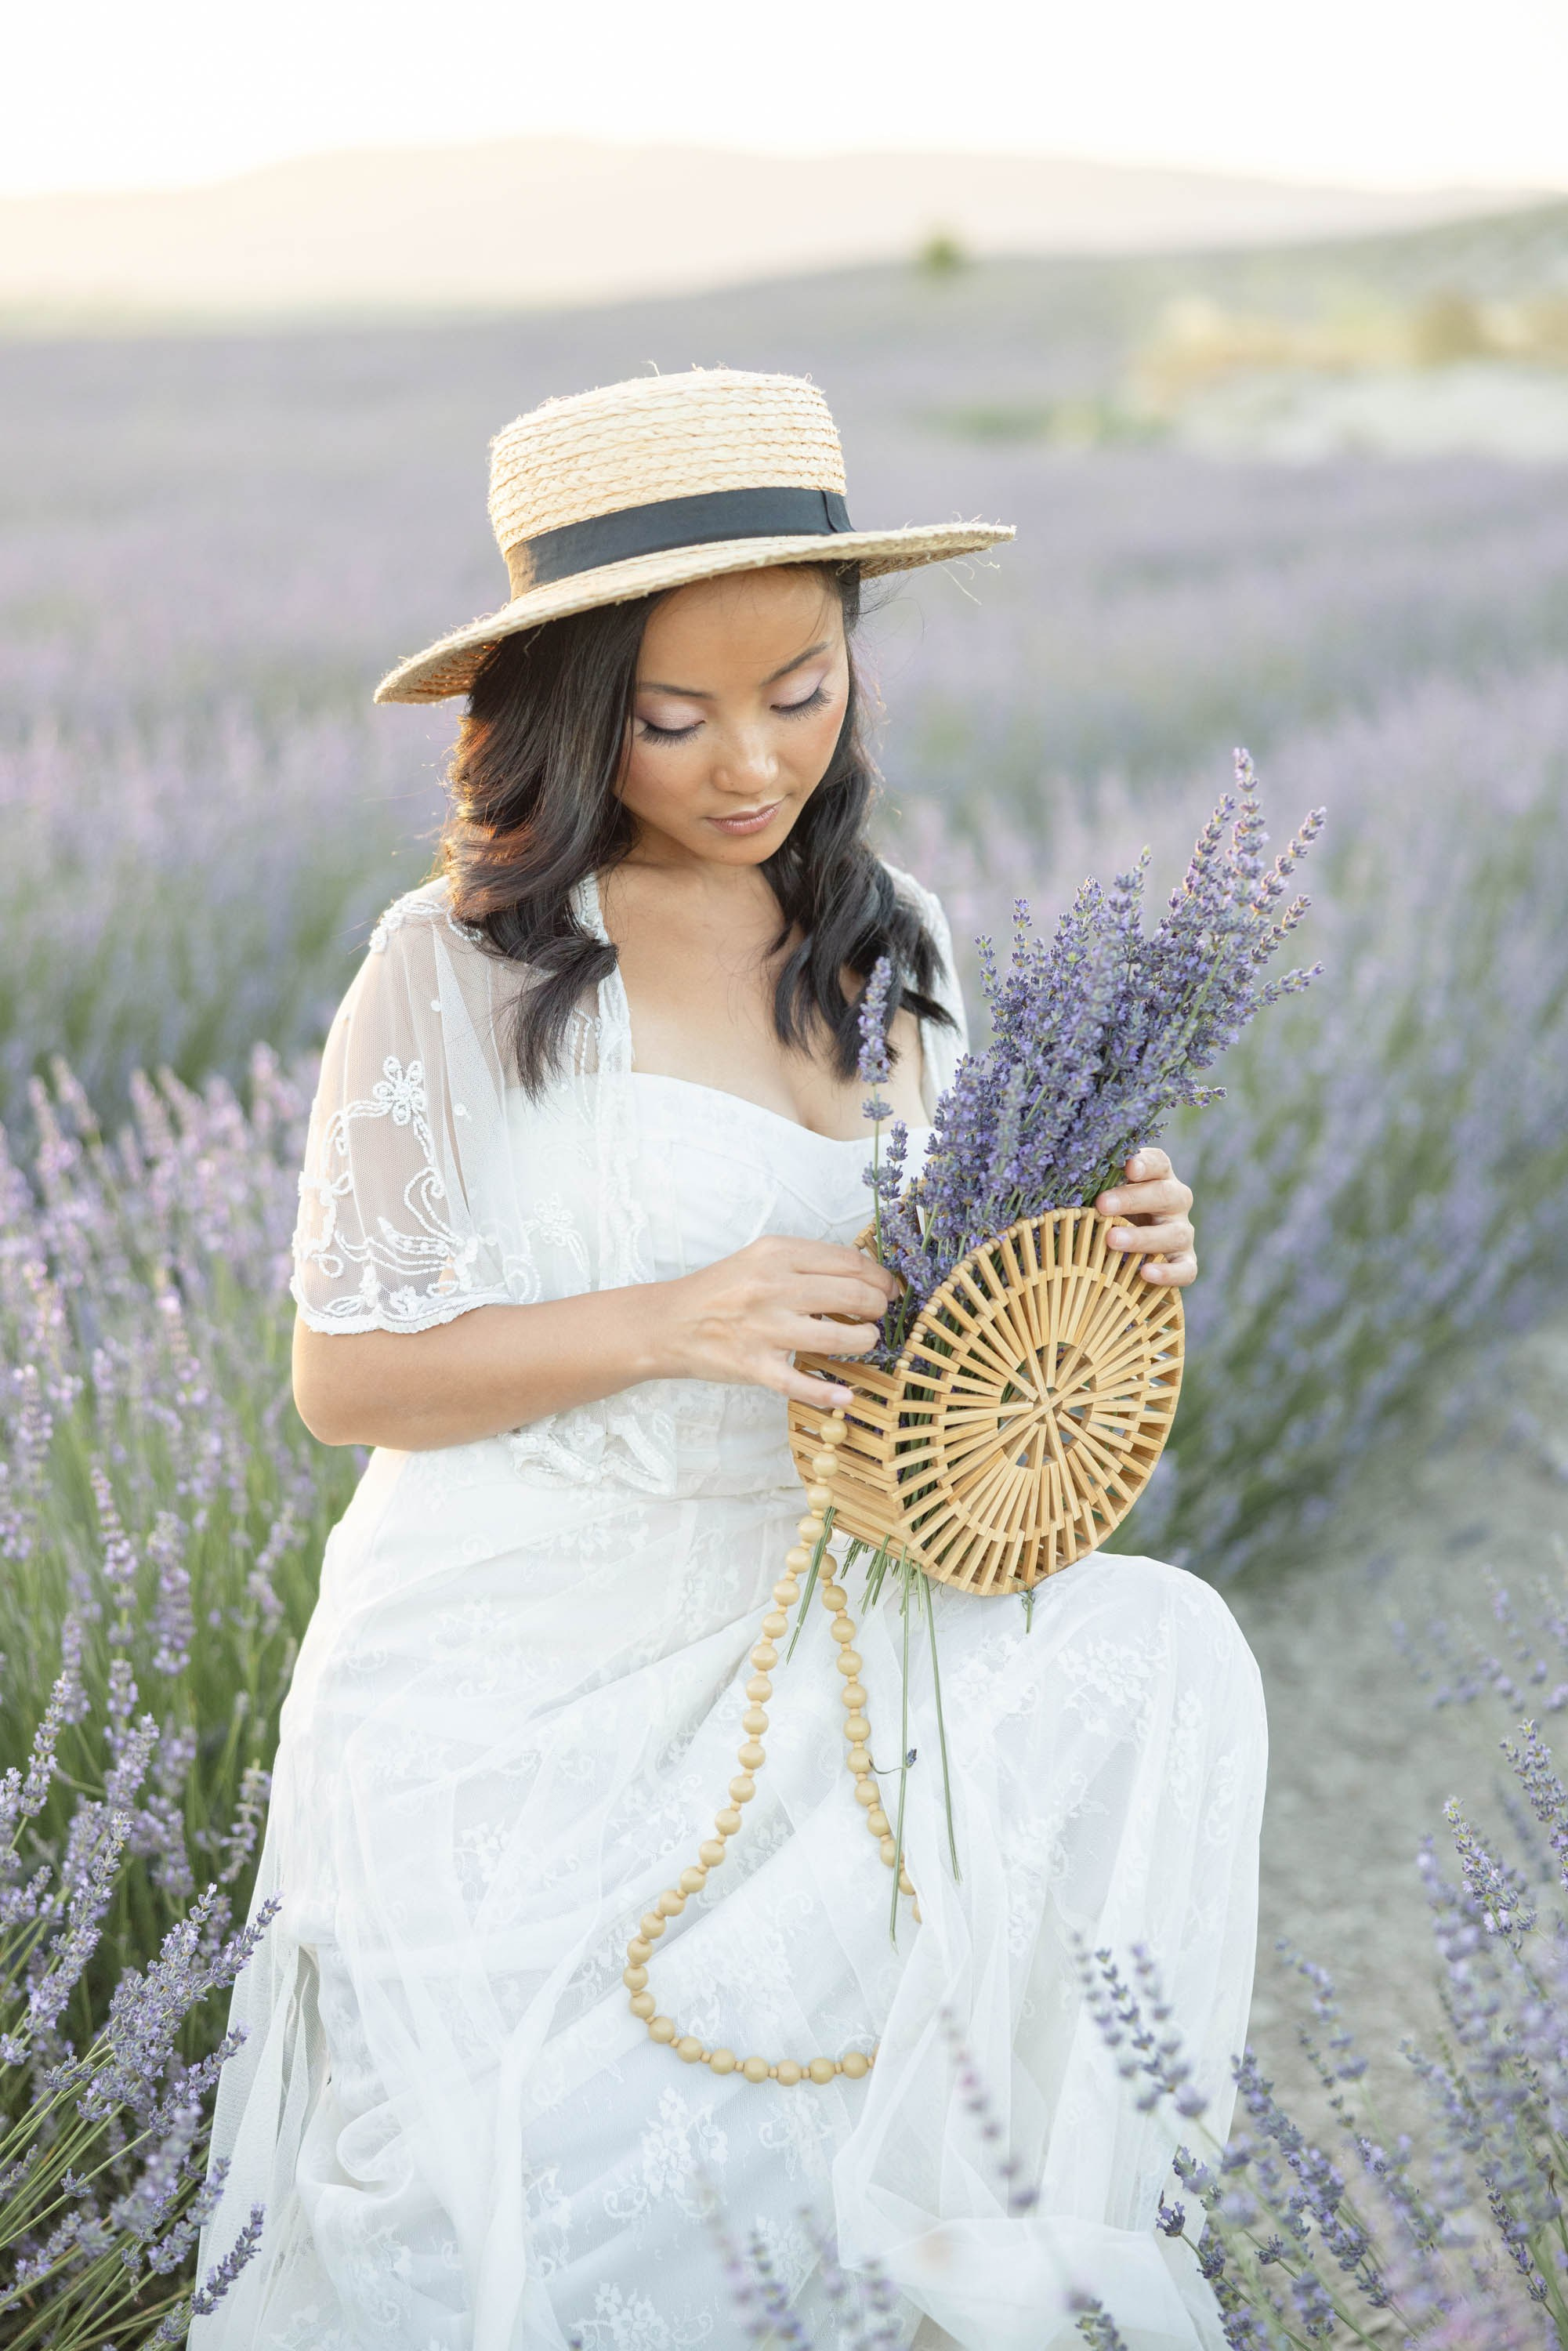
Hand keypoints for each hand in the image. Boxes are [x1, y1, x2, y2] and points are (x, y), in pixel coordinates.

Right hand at [657, 1236, 900, 1407]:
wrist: (668, 1322)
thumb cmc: (720, 1289)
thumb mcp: (759, 1258)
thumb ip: (804, 1262)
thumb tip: (862, 1273)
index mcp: (776, 1254)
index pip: (848, 1261)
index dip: (879, 1276)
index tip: (889, 1288)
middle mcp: (772, 1287)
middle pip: (850, 1296)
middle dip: (878, 1306)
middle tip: (880, 1314)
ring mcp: (764, 1329)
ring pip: (836, 1337)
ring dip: (864, 1340)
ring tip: (867, 1340)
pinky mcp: (754, 1366)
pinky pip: (798, 1383)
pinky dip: (826, 1392)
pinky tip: (846, 1395)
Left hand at [1094, 1147, 1196, 1287]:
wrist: (1128, 1254)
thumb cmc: (1109, 1215)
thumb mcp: (1102, 1198)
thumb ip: (1093, 1186)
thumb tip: (1065, 1178)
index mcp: (1157, 1178)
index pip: (1158, 1163)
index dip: (1145, 1164)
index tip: (1128, 1167)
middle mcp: (1175, 1202)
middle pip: (1165, 1194)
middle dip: (1132, 1199)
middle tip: (1102, 1205)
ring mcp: (1182, 1233)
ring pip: (1175, 1233)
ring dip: (1142, 1237)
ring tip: (1112, 1240)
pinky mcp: (1185, 1262)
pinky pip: (1185, 1269)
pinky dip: (1168, 1273)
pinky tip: (1146, 1273)